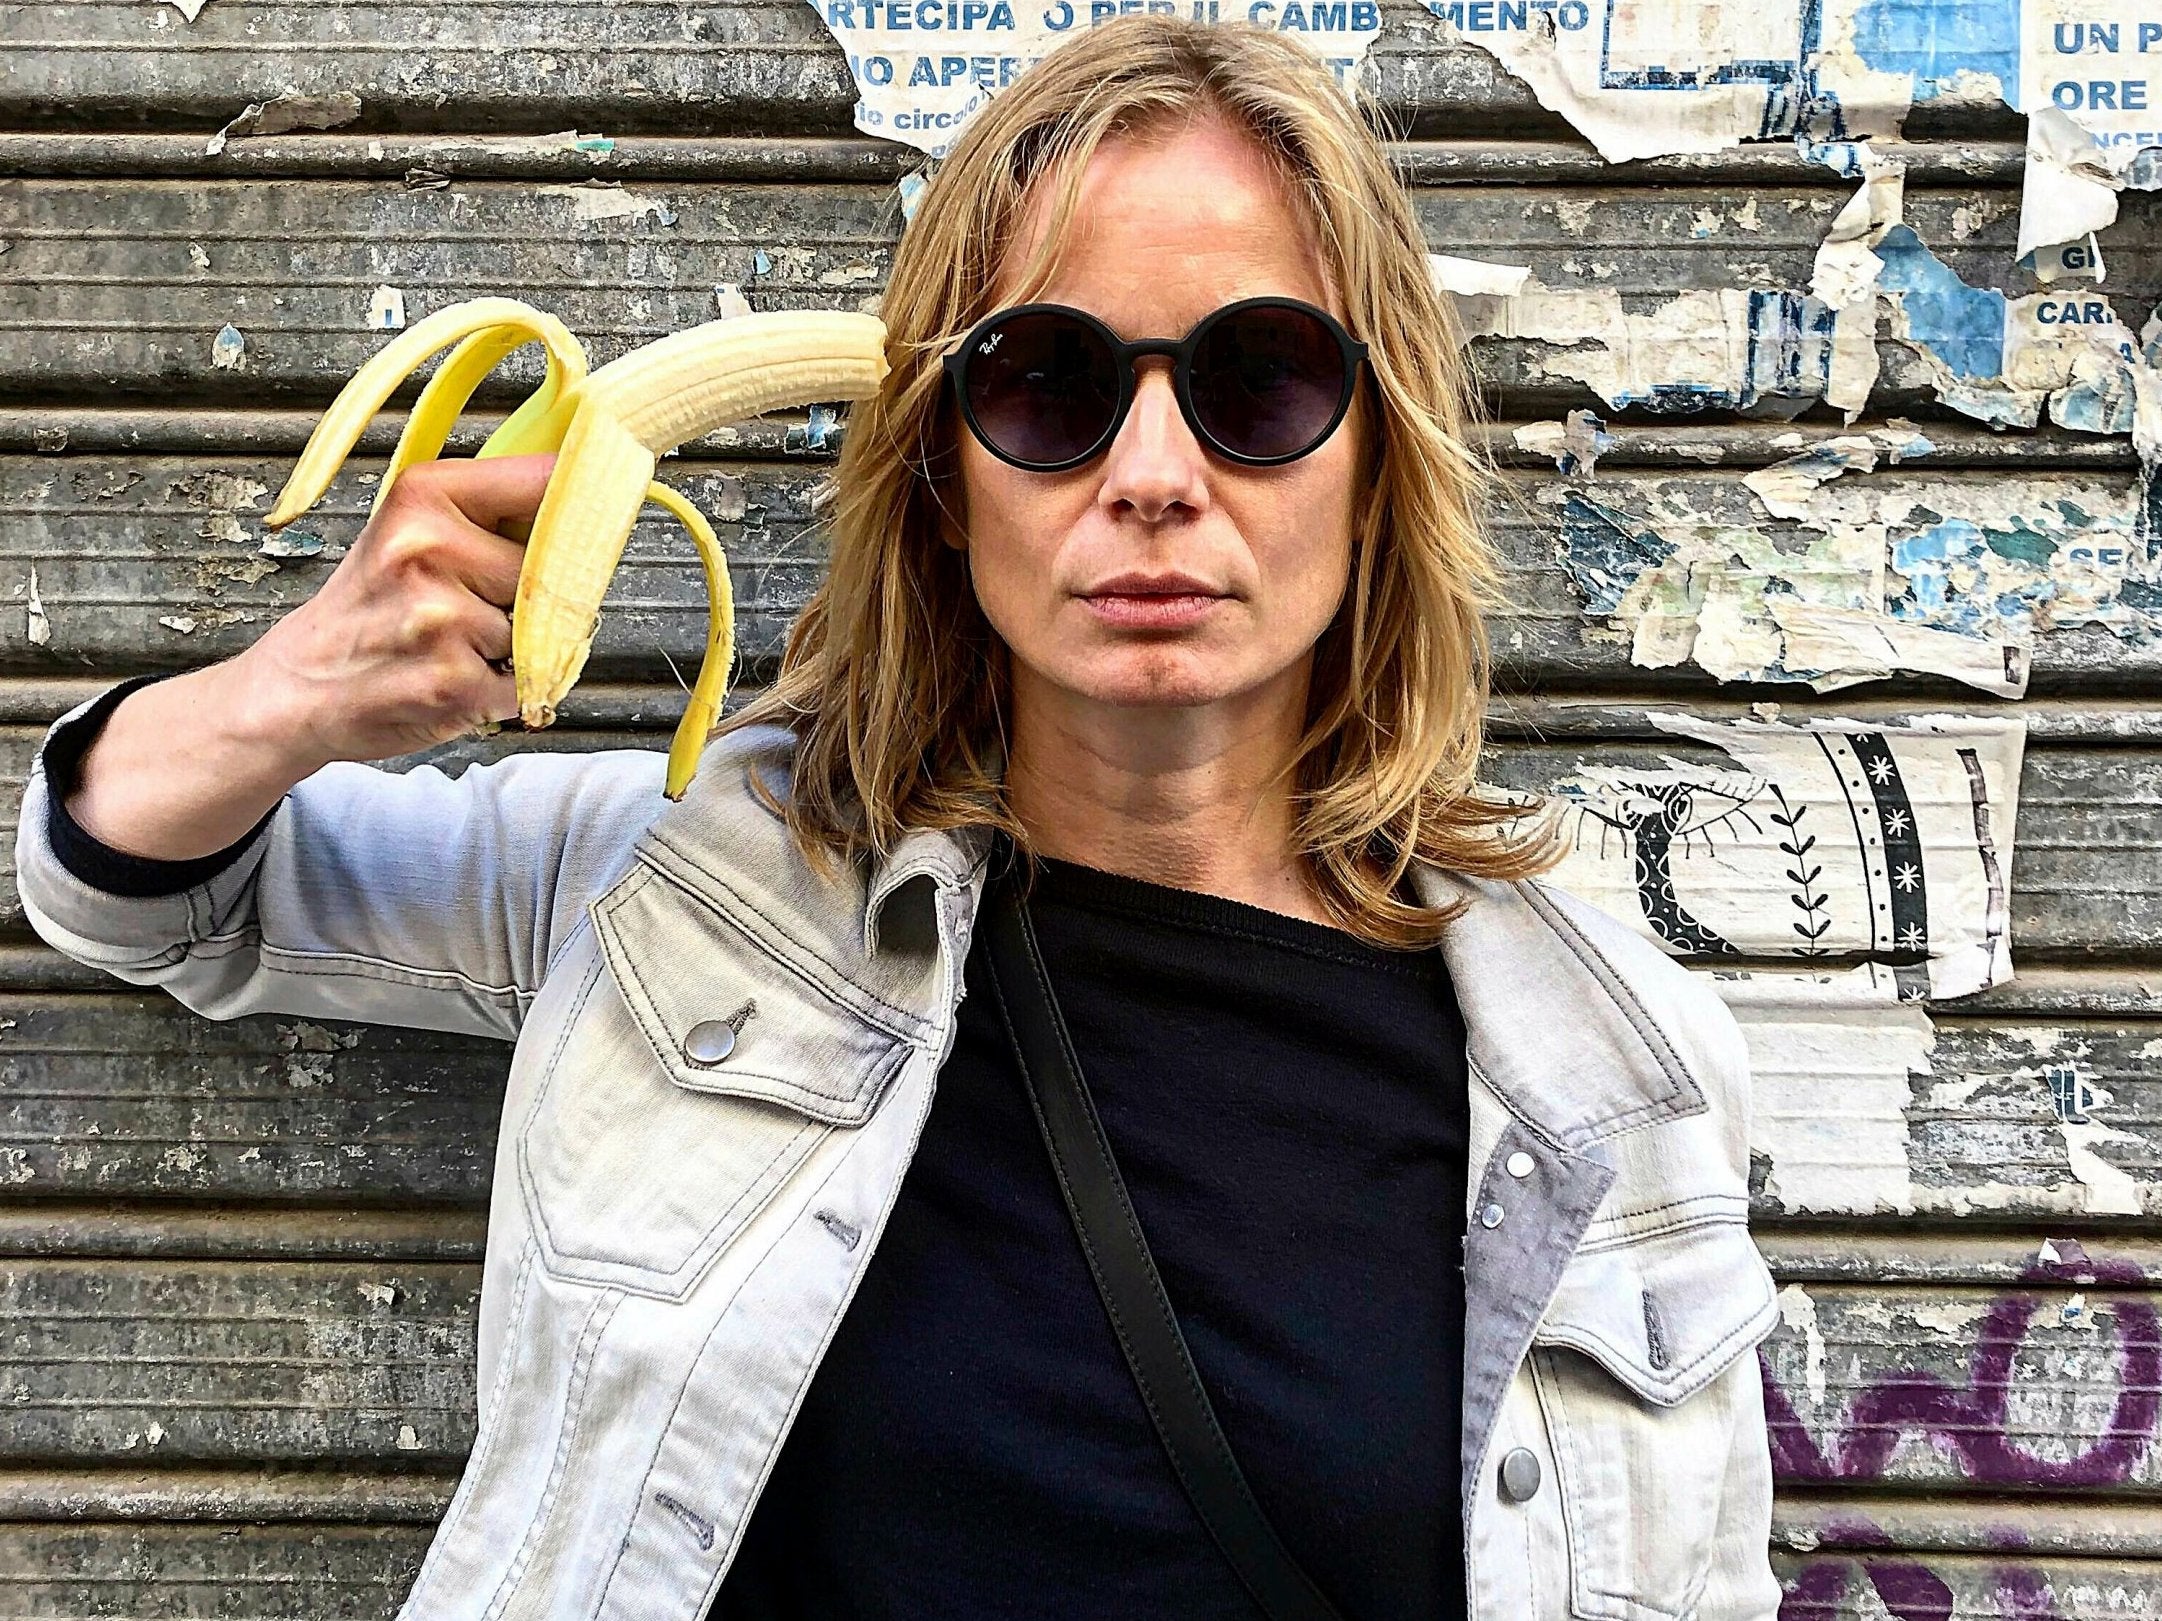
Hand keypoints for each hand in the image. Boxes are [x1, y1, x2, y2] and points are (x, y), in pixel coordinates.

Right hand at [238, 453, 554, 768]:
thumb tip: (580, 492)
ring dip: (514, 646)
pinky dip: (505, 688)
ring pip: (541, 629)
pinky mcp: (454, 684)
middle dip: (534, 594)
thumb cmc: (368, 607)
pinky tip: (457, 678)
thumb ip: (488, 510)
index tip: (596, 508)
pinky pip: (527, 681)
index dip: (578, 504)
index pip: (542, 483)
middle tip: (479, 605)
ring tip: (455, 645)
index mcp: (422, 498)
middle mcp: (427, 551)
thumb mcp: (408, 530)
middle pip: (551, 568)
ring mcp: (441, 621)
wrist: (299, 686)